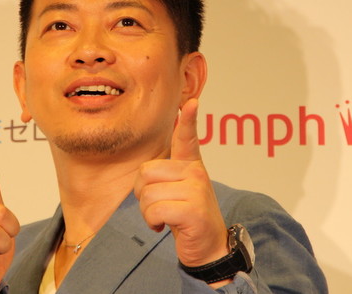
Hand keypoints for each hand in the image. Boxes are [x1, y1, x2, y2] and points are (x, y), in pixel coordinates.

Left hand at [134, 99, 228, 267]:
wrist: (208, 248)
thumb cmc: (187, 217)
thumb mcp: (178, 191)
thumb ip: (166, 175)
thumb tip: (147, 170)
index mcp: (191, 165)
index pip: (188, 137)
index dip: (188, 120)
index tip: (192, 103)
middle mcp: (195, 173)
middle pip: (145, 173)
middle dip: (142, 195)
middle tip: (159, 206)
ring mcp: (196, 190)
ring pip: (147, 194)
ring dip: (147, 213)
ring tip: (164, 218)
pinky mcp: (193, 210)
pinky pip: (154, 211)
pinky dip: (153, 223)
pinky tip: (164, 227)